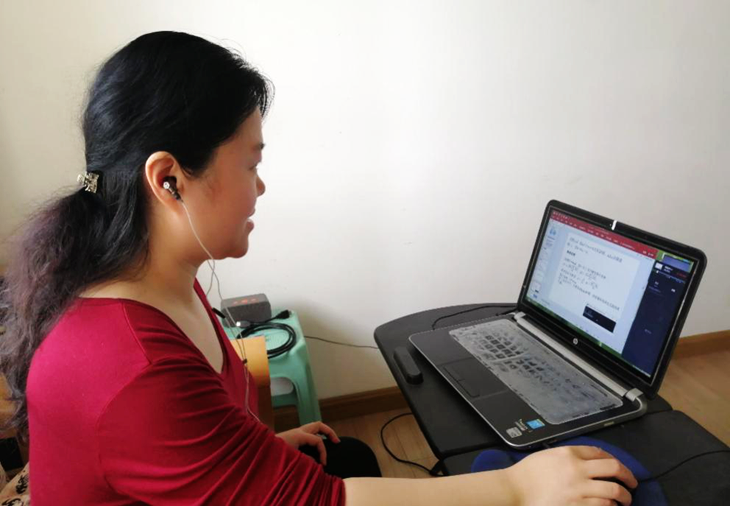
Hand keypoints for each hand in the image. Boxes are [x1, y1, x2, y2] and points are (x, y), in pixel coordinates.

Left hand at [276, 421, 340, 464]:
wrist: (260, 450)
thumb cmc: (274, 453)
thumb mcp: (291, 458)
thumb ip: (305, 459)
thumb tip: (315, 462)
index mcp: (299, 434)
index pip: (318, 440)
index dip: (323, 452)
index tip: (323, 464)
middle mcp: (298, 430)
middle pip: (319, 425)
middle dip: (329, 432)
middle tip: (336, 442)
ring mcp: (295, 432)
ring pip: (314, 426)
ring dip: (323, 432)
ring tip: (329, 441)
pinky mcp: (293, 436)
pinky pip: (309, 432)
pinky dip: (316, 435)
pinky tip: (317, 445)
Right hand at [506, 446, 636, 505]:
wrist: (514, 491)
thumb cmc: (527, 474)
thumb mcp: (548, 455)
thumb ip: (568, 456)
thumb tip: (588, 462)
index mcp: (569, 453)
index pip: (599, 452)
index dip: (614, 460)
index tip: (619, 467)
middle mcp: (577, 469)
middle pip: (613, 468)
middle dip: (628, 476)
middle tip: (632, 483)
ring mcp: (578, 490)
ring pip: (613, 490)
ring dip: (623, 496)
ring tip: (625, 500)